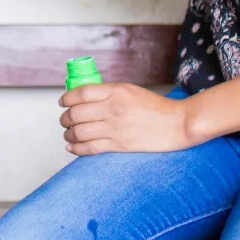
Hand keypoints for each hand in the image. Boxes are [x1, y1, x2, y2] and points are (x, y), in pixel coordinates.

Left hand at [59, 82, 196, 154]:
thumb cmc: (157, 107)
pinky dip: (76, 148)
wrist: (177, 123)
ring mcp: (115, 128)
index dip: (67, 98)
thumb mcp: (131, 90)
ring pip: (80, 132)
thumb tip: (86, 98)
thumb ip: (109, 93)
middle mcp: (113, 108)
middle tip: (64, 120)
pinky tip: (72, 147)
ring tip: (68, 134)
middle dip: (65, 118)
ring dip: (68, 134)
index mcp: (116, 91)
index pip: (81, 93)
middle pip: (76, 113)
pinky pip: (90, 148)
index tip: (62, 102)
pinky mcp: (119, 145)